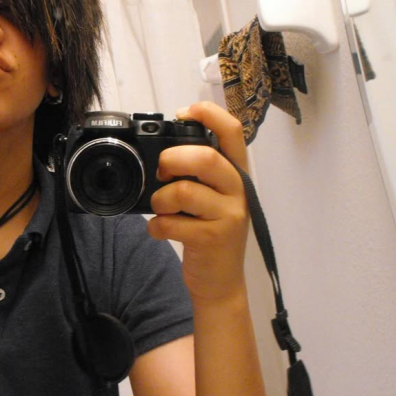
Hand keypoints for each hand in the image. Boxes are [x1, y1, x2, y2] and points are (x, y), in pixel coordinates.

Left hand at [147, 102, 249, 304]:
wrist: (220, 283)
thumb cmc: (211, 234)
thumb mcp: (213, 198)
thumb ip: (199, 174)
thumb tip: (165, 150)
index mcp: (237, 173)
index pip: (233, 131)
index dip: (208, 114)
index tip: (183, 113)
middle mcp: (238, 190)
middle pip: (205, 158)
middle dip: (172, 160)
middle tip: (162, 173)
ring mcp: (229, 216)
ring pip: (184, 191)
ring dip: (160, 199)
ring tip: (161, 210)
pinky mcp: (213, 239)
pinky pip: (173, 223)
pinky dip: (157, 226)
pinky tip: (161, 230)